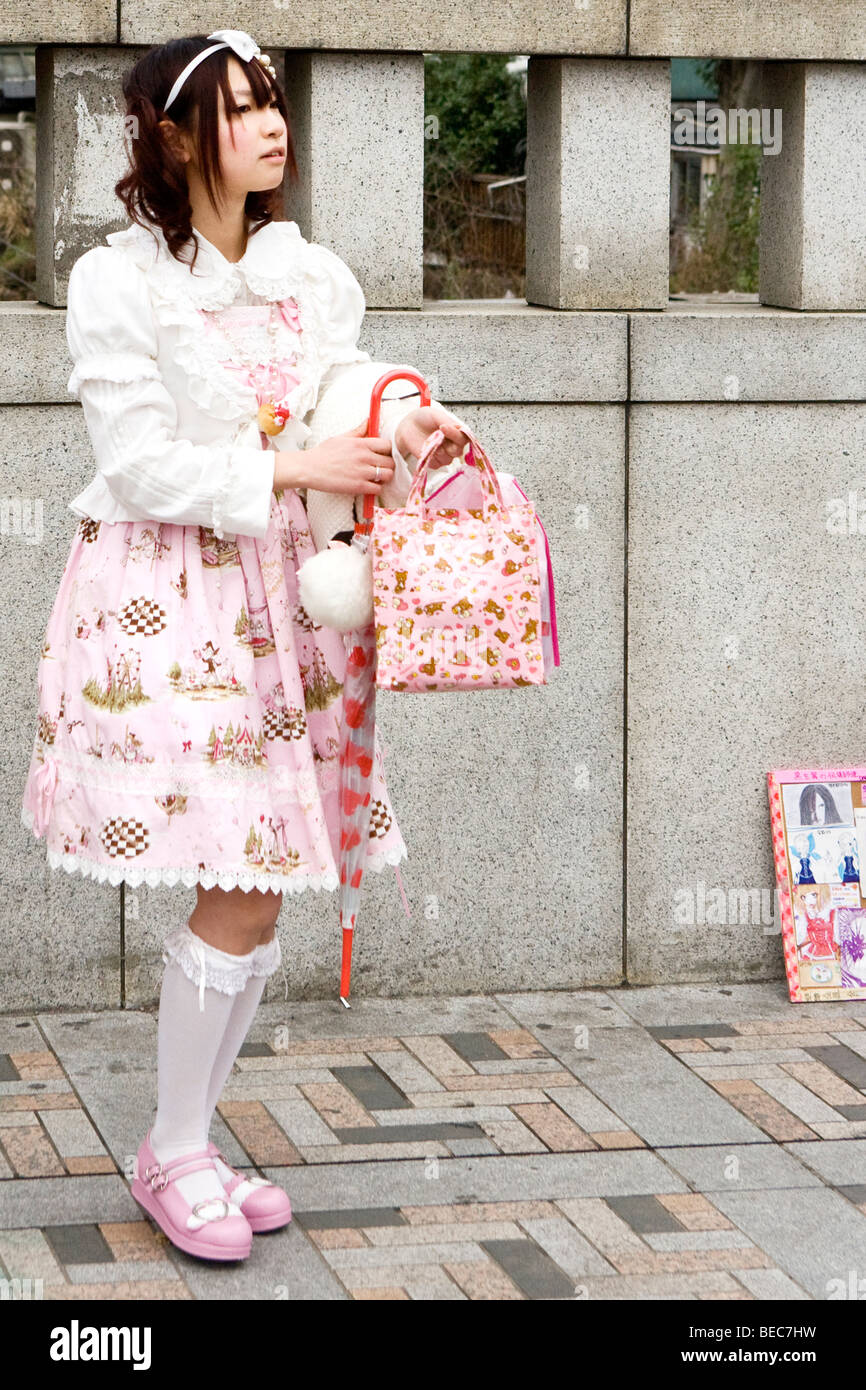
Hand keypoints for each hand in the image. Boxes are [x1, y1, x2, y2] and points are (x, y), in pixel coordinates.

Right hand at [279, 419, 395, 494]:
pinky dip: (376, 489)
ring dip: (385, 478)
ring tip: (377, 478)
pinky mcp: (358, 486)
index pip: (388, 445)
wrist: (309, 468)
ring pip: (388, 476)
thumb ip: (358, 431)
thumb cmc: (323, 453)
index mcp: (361, 443)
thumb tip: (368, 421)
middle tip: (381, 468)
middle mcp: (364, 457)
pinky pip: (378, 489)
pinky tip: (369, 486)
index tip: (383, 455)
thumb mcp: (341, 438)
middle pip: (391, 462)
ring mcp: (362, 472)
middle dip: (388, 466)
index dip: (388, 451)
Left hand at [394, 404, 468, 469]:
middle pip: (458, 451)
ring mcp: (444, 455)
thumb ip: (448, 421)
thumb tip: (457, 428)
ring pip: (447, 459)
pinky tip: (425, 447)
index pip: (464, 438)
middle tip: (436, 434)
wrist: (408, 425)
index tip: (443, 427)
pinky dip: (429, 455)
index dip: (456, 435)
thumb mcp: (436, 414)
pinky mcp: (434, 462)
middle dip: (448, 444)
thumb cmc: (423, 418)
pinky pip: (436, 463)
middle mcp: (452, 445)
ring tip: (428, 439)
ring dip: (437, 449)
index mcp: (456, 433)